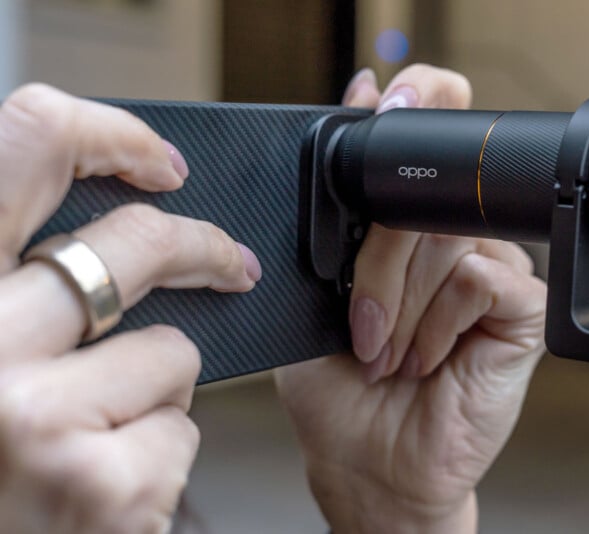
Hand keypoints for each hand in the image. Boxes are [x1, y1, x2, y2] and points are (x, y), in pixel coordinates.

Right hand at [0, 85, 260, 532]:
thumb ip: (26, 286)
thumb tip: (117, 219)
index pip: (23, 144)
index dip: (106, 133)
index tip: (158, 161)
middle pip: (132, 241)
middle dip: (200, 248)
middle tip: (230, 261)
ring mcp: (33, 417)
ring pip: (172, 347)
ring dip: (161, 382)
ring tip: (107, 430)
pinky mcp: (98, 484)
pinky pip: (180, 427)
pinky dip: (164, 448)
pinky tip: (113, 482)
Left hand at [276, 65, 546, 532]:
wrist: (372, 463)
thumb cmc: (340, 387)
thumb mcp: (317, 293)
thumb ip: (339, 216)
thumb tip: (359, 109)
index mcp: (411, 233)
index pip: (427, 147)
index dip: (412, 110)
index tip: (379, 101)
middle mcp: (458, 243)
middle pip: (427, 197)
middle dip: (378, 265)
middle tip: (362, 329)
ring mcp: (496, 273)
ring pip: (448, 239)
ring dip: (400, 306)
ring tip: (387, 355)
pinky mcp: (522, 311)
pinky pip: (477, 279)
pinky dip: (436, 324)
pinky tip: (425, 359)